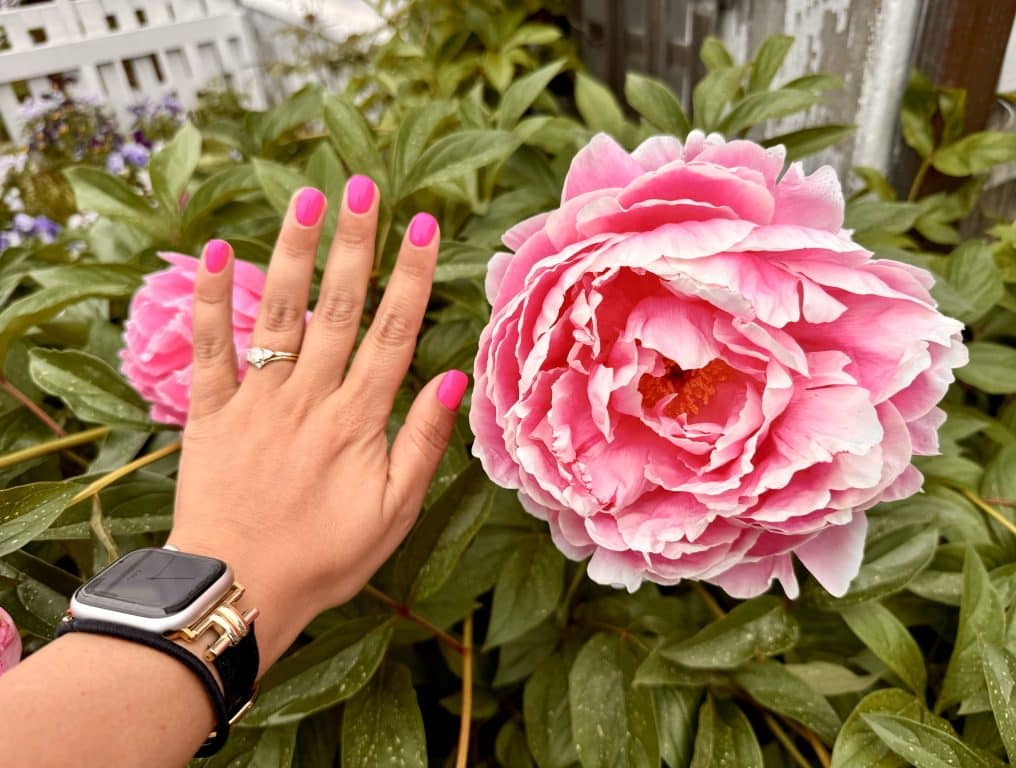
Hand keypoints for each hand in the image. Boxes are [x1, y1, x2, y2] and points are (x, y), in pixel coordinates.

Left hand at [166, 178, 466, 673]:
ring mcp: (256, 401)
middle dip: (355, 243)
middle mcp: (309, 398)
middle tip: (364, 187)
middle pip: (339, 307)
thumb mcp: (394, 514)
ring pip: (281, 314)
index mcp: (358, 421)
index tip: (422, 226)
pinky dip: (212, 299)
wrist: (237, 590)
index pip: (392, 332)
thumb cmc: (324, 558)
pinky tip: (219, 251)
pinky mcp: (208, 413)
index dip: (410, 276)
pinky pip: (209, 348)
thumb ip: (423, 443)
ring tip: (307, 199)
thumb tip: (454, 378)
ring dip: (294, 253)